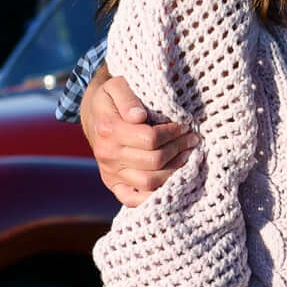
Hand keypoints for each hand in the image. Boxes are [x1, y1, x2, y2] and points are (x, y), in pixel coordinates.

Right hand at [79, 70, 197, 203]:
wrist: (94, 113)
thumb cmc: (112, 97)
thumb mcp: (117, 86)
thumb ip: (127, 98)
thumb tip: (138, 116)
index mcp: (108, 129)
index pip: (150, 139)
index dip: (172, 133)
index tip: (185, 126)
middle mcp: (107, 154)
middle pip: (153, 161)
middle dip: (178, 149)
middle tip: (192, 139)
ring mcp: (110, 172)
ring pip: (149, 182)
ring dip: (174, 170)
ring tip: (186, 155)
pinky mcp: (113, 184)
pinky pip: (132, 200)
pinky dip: (153, 196)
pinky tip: (170, 181)